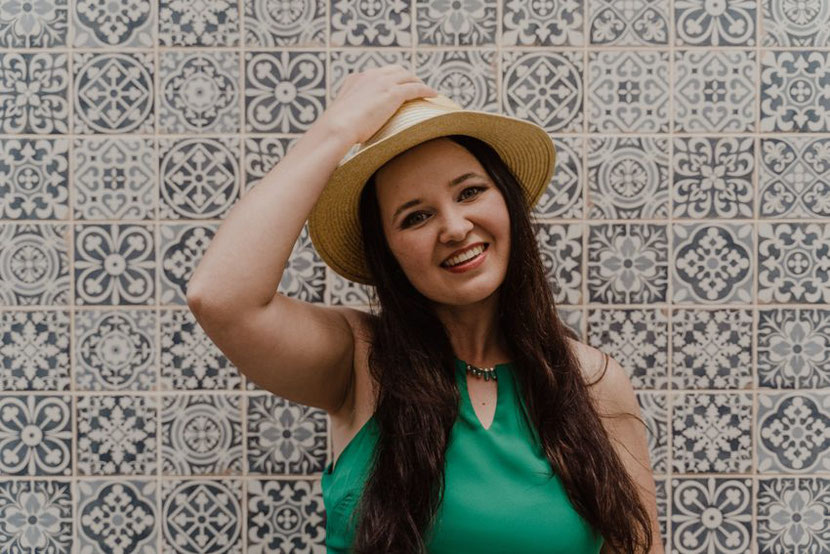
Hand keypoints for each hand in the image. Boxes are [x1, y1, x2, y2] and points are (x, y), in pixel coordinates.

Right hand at [319, 65, 438, 144]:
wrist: (337, 128)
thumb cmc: (336, 131)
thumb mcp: (342, 118)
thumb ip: (349, 116)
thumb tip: (349, 128)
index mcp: (356, 79)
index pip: (377, 74)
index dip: (390, 79)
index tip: (396, 86)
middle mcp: (369, 76)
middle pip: (395, 70)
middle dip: (407, 77)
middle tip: (415, 86)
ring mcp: (382, 83)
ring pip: (407, 77)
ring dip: (418, 82)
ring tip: (427, 91)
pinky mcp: (393, 93)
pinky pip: (415, 88)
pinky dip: (426, 90)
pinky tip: (434, 95)